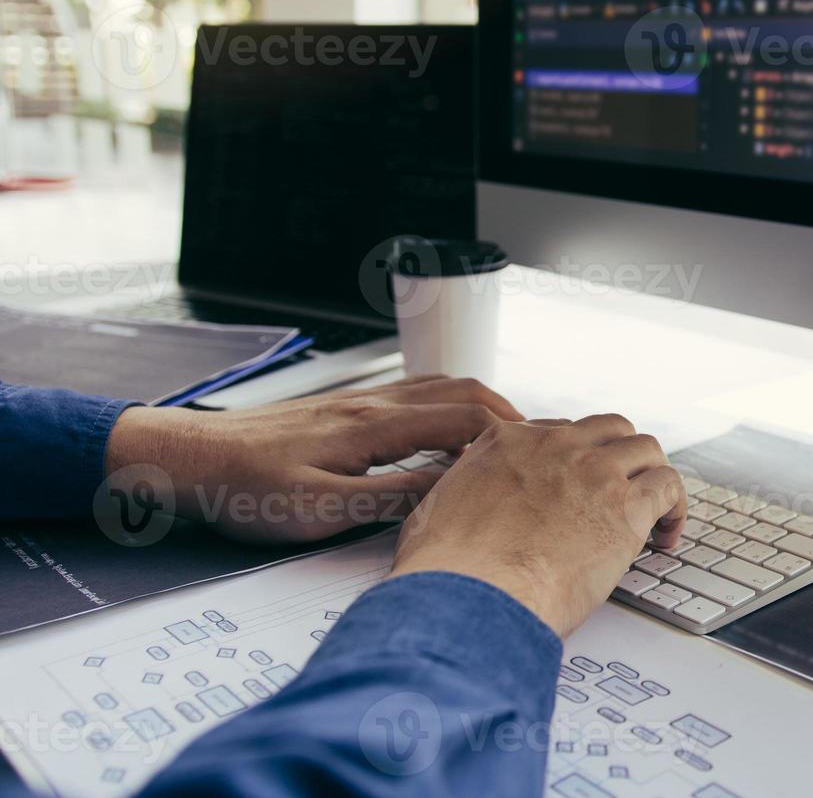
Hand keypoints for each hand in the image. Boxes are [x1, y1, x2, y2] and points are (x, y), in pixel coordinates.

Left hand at [104, 376, 523, 543]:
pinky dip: (449, 407)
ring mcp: (361, 401)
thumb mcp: (319, 511)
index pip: (466, 418)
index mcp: (374, 426)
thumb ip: (388, 499)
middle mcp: (374, 403)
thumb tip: (450, 492)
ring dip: (480, 408)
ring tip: (504, 441)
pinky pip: (416, 395)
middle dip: (509, 415)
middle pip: (463, 391)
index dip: (510, 436)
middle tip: (537, 448)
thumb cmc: (243, 489)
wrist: (188, 460)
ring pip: (441, 387)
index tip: (538, 459)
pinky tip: (447, 434)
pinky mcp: (347, 409)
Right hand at [390, 414, 687, 637]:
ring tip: (654, 511)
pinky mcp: (626, 507)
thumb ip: (457, 499)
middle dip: (621, 456)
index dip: (577, 459)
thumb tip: (457, 513)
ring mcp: (594, 472)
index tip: (582, 483)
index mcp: (507, 443)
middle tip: (624, 490)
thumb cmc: (447, 570)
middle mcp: (555, 447)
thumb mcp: (434, 512)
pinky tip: (666, 535)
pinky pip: (669, 487)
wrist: (470, 595)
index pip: (560, 431)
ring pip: (647, 449)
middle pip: (609, 429)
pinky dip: (675, 507)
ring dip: (652, 477)